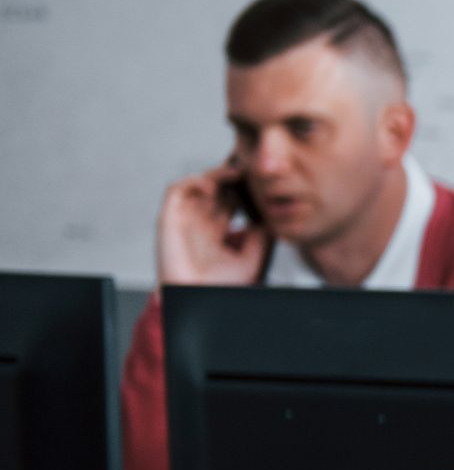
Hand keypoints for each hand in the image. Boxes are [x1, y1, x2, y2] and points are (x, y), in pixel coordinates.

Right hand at [155, 164, 269, 285]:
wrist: (201, 301)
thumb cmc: (225, 286)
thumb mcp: (254, 256)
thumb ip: (261, 233)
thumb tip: (269, 211)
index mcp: (218, 231)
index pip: (230, 199)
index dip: (243, 187)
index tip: (261, 179)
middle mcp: (200, 223)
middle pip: (216, 188)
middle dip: (233, 176)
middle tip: (251, 168)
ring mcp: (184, 220)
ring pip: (198, 184)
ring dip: (216, 174)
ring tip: (236, 171)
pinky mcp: (169, 219)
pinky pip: (176, 190)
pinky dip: (193, 181)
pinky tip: (213, 186)